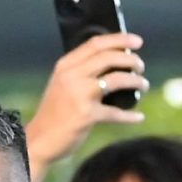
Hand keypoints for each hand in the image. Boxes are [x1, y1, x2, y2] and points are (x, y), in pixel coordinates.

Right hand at [27, 31, 147, 175]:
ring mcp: (78, 95)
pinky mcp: (86, 115)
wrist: (38, 141)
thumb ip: (81, 71)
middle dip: (131, 60)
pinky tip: (138, 117)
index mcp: (65, 66)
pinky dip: (130, 115)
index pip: (96, 43)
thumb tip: (115, 61)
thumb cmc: (54, 114)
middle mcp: (71, 76)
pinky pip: (116, 112)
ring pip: (117, 79)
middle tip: (140, 67)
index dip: (120, 40)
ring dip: (136, 81)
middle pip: (109, 57)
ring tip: (143, 85)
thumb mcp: (62, 85)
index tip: (138, 42)